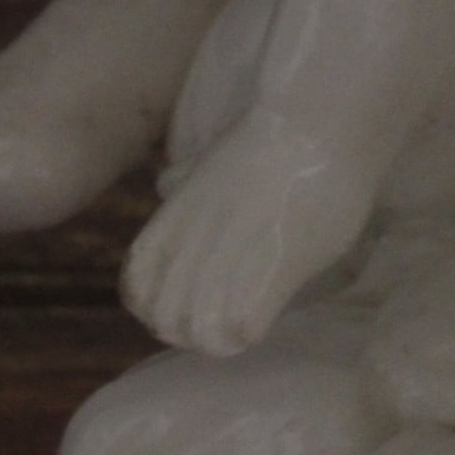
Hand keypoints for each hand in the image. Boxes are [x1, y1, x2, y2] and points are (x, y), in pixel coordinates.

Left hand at [123, 102, 379, 355]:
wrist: (318, 120)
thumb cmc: (274, 137)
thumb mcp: (213, 159)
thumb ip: (187, 182)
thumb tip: (166, 183)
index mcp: (173, 220)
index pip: (136, 290)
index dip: (159, 306)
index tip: (191, 299)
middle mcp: (191, 243)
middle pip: (166, 320)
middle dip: (192, 329)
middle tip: (223, 315)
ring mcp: (230, 255)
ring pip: (199, 332)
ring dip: (221, 335)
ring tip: (246, 317)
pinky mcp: (273, 265)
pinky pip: (241, 326)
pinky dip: (250, 329)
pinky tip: (267, 310)